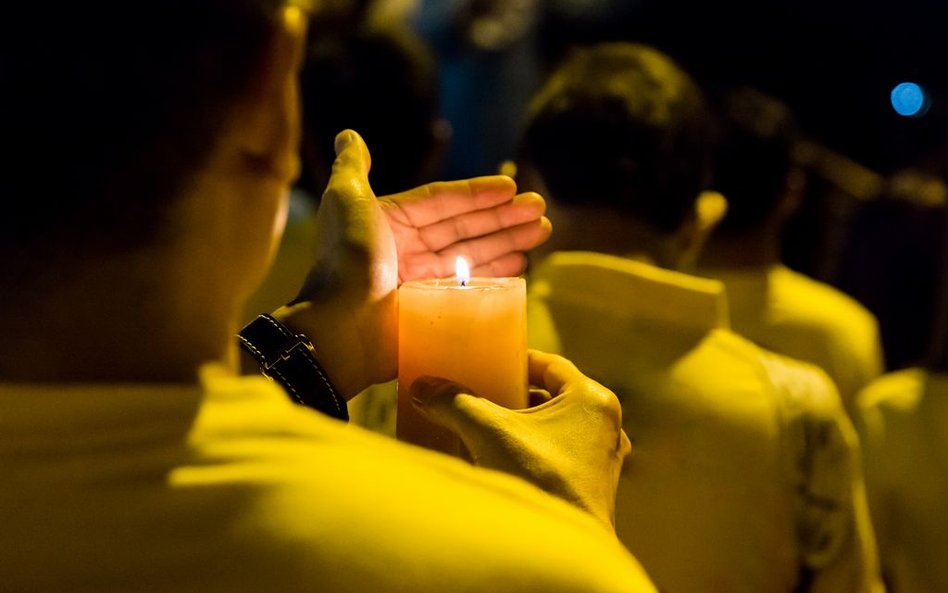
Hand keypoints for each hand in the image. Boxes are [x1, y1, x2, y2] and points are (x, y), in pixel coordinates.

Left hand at [273, 130, 550, 397]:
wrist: (340, 325)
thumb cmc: (345, 258)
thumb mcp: (346, 201)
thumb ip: (352, 167)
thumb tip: (350, 135)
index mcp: (391, 222)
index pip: (442, 201)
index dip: (477, 193)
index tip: (511, 187)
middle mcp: (407, 250)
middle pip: (464, 228)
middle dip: (503, 218)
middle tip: (540, 209)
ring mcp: (421, 283)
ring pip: (472, 257)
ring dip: (508, 242)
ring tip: (541, 231)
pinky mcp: (432, 312)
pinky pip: (471, 289)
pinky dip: (496, 275)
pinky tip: (521, 263)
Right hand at [409, 350, 631, 531]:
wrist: (561, 548)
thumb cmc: (540, 481)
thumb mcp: (490, 432)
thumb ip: (456, 403)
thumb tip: (422, 386)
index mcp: (592, 400)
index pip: (550, 364)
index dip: (516, 360)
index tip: (488, 361)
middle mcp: (606, 425)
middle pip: (552, 397)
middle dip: (514, 396)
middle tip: (480, 394)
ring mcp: (602, 459)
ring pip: (556, 428)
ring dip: (522, 426)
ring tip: (486, 427)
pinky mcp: (592, 486)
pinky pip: (559, 455)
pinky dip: (532, 451)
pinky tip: (503, 460)